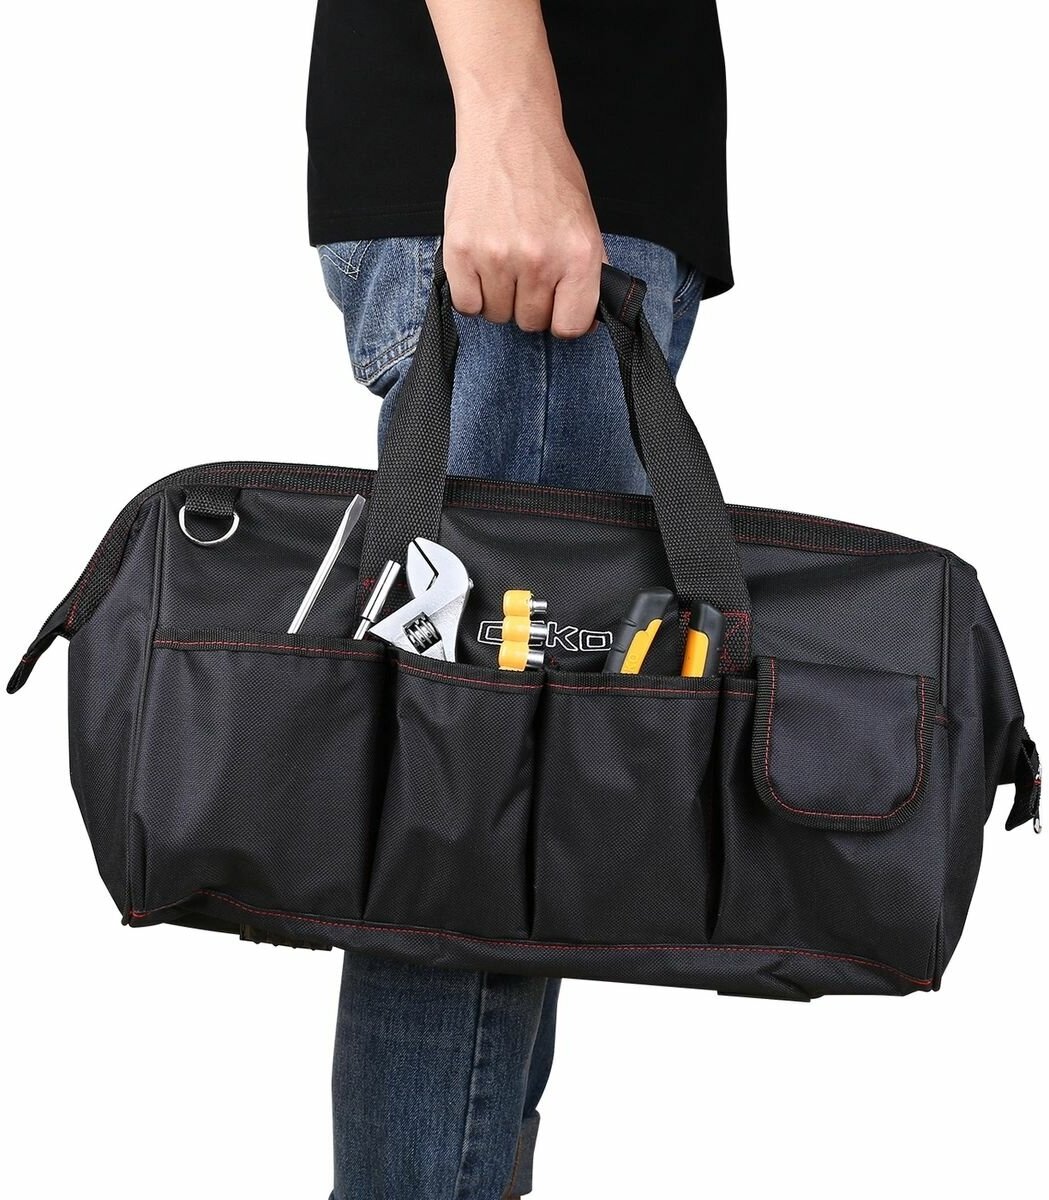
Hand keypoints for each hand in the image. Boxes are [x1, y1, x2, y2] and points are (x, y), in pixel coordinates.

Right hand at [425, 0, 605, 338]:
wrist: (508, 129)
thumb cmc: (547, 174)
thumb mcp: (583, 222)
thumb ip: (585, 272)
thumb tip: (584, 317)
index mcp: (578, 255)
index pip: (570, 326)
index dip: (563, 321)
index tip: (556, 308)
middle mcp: (539, 260)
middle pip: (530, 322)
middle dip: (529, 305)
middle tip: (526, 274)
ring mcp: (497, 256)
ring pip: (498, 315)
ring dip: (500, 298)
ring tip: (503, 263)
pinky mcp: (461, 250)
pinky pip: (467, 304)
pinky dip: (473, 294)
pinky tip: (481, 268)